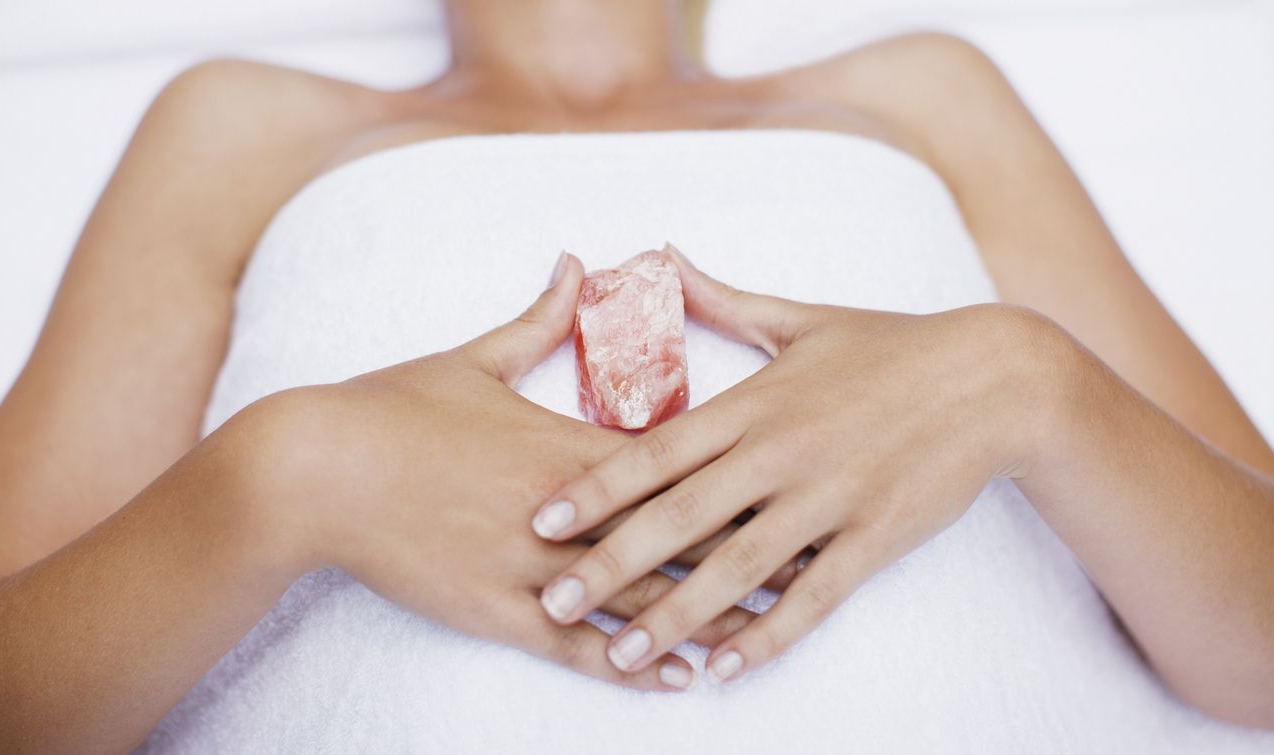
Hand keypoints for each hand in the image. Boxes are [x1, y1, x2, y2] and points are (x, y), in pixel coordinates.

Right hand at [253, 253, 758, 690]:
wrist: (312, 470)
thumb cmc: (394, 408)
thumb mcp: (472, 357)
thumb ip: (539, 316)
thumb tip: (576, 260)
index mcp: (565, 441)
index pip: (673, 465)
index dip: (740, 476)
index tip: (794, 477)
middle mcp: (564, 509)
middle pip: (674, 533)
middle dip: (746, 550)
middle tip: (816, 559)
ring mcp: (531, 565)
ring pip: (639, 599)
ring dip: (707, 618)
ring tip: (770, 633)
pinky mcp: (496, 610)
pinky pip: (578, 646)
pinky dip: (634, 662)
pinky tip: (679, 677)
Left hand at [532, 247, 1056, 682]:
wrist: (995, 378)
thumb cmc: (890, 345)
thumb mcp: (802, 319)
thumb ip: (723, 300)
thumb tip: (663, 257)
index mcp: (756, 403)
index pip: (657, 451)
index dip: (596, 488)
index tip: (541, 519)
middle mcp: (782, 453)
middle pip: (681, 516)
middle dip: (610, 563)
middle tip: (550, 600)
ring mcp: (829, 499)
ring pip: (737, 567)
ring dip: (675, 614)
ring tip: (623, 652)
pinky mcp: (875, 537)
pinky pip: (812, 597)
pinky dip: (768, 633)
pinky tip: (724, 666)